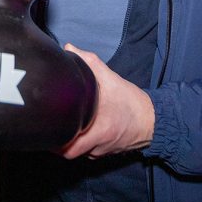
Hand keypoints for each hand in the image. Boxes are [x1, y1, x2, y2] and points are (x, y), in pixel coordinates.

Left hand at [60, 44, 155, 159]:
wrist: (153, 120)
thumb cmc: (132, 102)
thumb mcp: (112, 79)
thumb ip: (90, 62)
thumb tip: (69, 49)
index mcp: (99, 130)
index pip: (68, 147)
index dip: (55, 139)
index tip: (48, 125)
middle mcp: (99, 145)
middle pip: (69, 153)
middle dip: (58, 141)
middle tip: (51, 126)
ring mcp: (102, 151)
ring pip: (78, 152)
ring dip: (69, 142)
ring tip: (61, 126)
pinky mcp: (105, 152)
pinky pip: (87, 151)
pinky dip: (81, 143)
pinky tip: (78, 130)